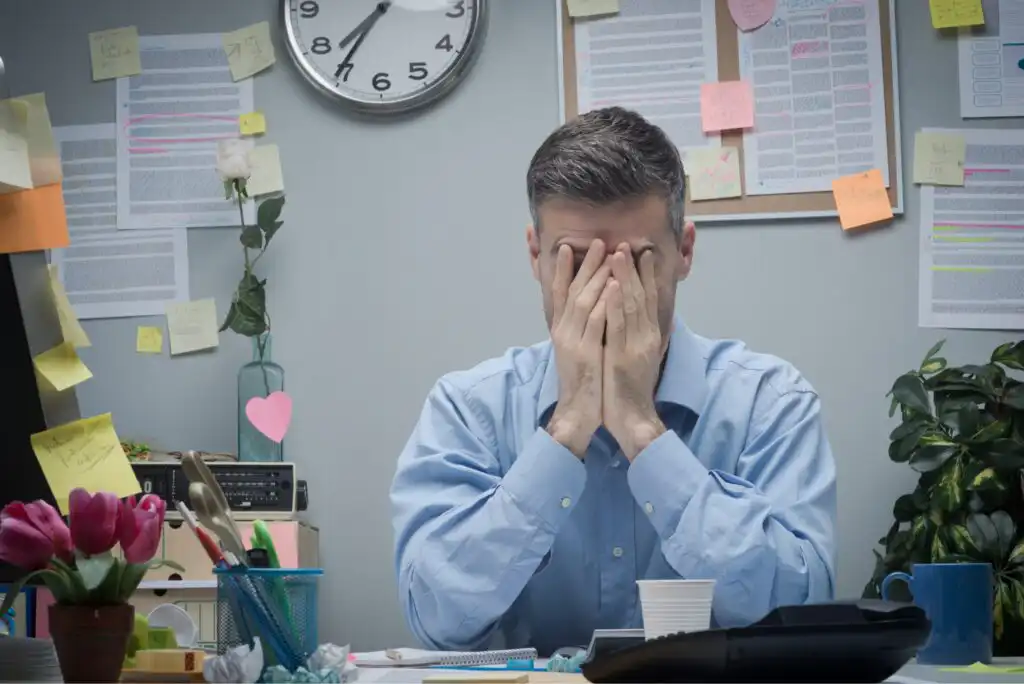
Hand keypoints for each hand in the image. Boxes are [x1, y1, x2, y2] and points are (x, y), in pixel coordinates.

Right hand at [547, 240, 611, 457]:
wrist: (577, 412)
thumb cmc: (583, 382)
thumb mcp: (576, 351)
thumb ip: (580, 329)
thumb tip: (589, 309)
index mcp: (560, 331)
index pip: (558, 294)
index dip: (562, 270)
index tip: (568, 248)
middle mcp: (563, 333)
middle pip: (572, 291)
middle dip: (585, 265)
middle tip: (598, 242)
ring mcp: (573, 342)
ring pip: (584, 301)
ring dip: (597, 276)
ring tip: (609, 255)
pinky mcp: (586, 353)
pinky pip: (596, 322)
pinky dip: (604, 302)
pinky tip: (613, 285)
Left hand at [604, 245, 665, 460]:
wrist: (634, 419)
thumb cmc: (631, 389)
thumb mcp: (637, 357)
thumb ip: (640, 336)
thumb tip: (648, 319)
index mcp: (649, 336)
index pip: (649, 299)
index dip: (646, 275)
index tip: (643, 252)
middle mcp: (646, 337)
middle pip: (642, 296)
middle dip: (634, 269)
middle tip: (627, 244)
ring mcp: (636, 346)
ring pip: (632, 306)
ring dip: (625, 277)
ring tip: (618, 254)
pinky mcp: (624, 357)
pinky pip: (619, 327)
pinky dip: (617, 304)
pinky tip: (614, 287)